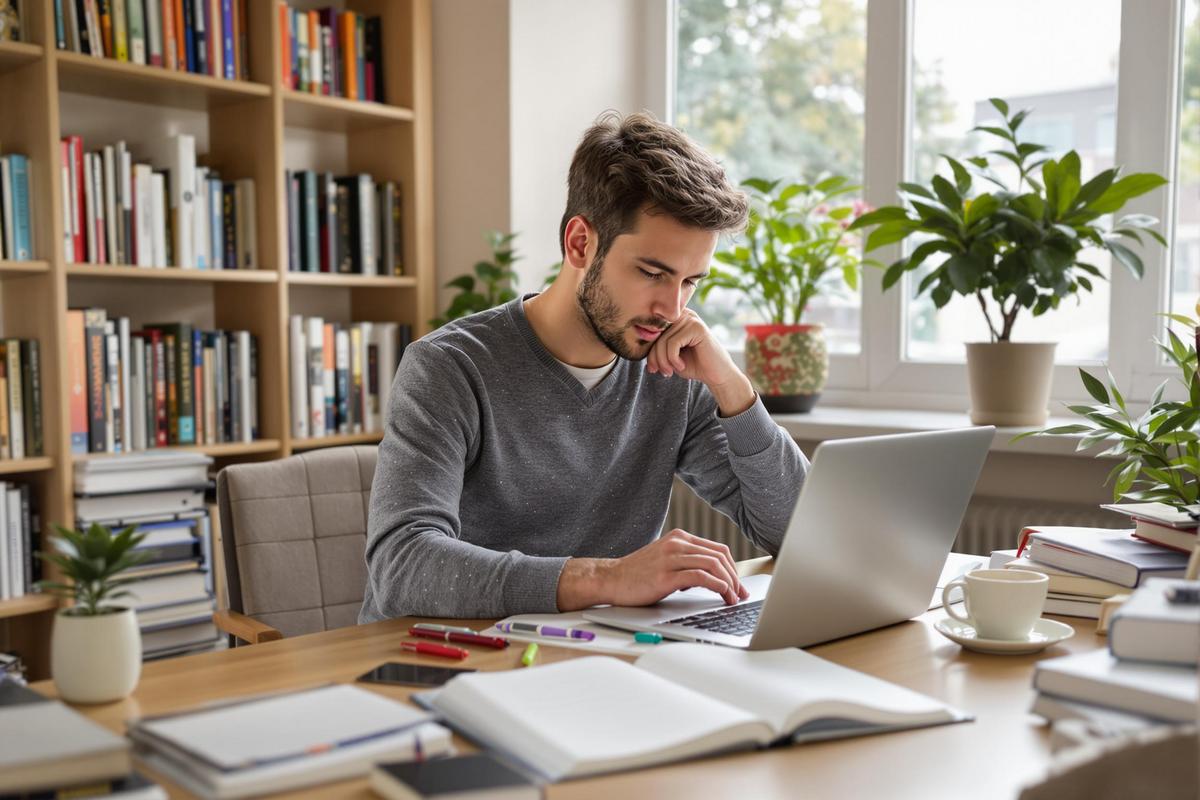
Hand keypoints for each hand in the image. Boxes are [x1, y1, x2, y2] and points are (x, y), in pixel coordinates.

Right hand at [556, 529, 747, 610]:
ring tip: (733, 598)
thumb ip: (686, 563)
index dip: (733, 568)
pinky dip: (717, 586)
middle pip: (720, 556)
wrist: (609, 579)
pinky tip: (722, 595)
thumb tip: (712, 579)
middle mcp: (677, 543)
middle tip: (740, 594)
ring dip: (729, 583)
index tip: (738, 585)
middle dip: (735, 577)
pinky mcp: (666, 575)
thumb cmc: (636, 575)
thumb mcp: (665, 561)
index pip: (717, 549)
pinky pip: (701, 577)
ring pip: (714, 564)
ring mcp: (671, 558)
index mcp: (679, 538)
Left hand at [645, 309, 755, 416]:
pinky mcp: (696, 327)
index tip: (652, 368)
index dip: (650, 351)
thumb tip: (638, 344)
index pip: (653, 332)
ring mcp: (691, 319)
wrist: (716, 375)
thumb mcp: (669, 356)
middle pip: (656, 335)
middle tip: (662, 372)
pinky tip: (681, 366)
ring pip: (663, 341)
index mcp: (676, 319)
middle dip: (655, 358)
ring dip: (664, 361)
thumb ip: (657, 347)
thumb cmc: (693, 364)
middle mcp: (683, 315)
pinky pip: (673, 343)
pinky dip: (673, 359)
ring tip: (670, 371)